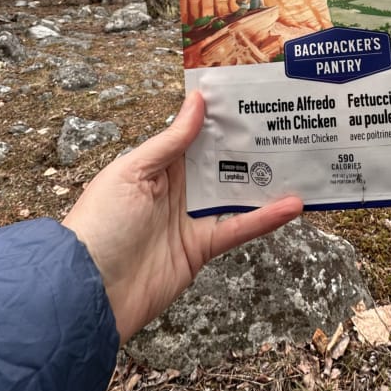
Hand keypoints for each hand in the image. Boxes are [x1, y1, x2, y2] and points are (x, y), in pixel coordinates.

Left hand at [62, 91, 302, 343]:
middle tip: (289, 125)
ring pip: (235, 194)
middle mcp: (176, 189)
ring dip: (266, 181)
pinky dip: (264, 218)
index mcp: (156, 165)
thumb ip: (170, 141)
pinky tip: (291, 206)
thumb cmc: (100, 223)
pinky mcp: (201, 248)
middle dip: (251, 146)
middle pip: (221, 162)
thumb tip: (197, 101)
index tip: (253, 99)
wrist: (89, 292)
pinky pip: (238, 229)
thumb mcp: (132, 172)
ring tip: (301, 163)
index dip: (221, 118)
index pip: (195, 135)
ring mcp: (190, 219)